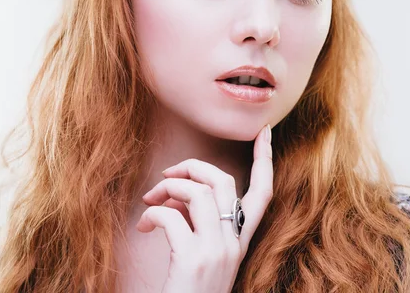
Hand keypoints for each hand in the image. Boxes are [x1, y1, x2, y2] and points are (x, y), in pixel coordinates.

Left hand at [136, 124, 273, 292]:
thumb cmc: (189, 290)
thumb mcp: (203, 255)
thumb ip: (199, 222)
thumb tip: (176, 194)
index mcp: (240, 241)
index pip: (264, 192)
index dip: (265, 159)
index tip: (264, 132)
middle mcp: (235, 243)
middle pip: (223, 181)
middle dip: (192, 166)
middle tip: (166, 175)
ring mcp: (218, 251)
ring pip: (198, 192)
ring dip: (167, 188)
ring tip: (149, 202)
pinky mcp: (194, 260)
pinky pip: (172, 216)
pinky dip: (152, 214)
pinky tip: (144, 226)